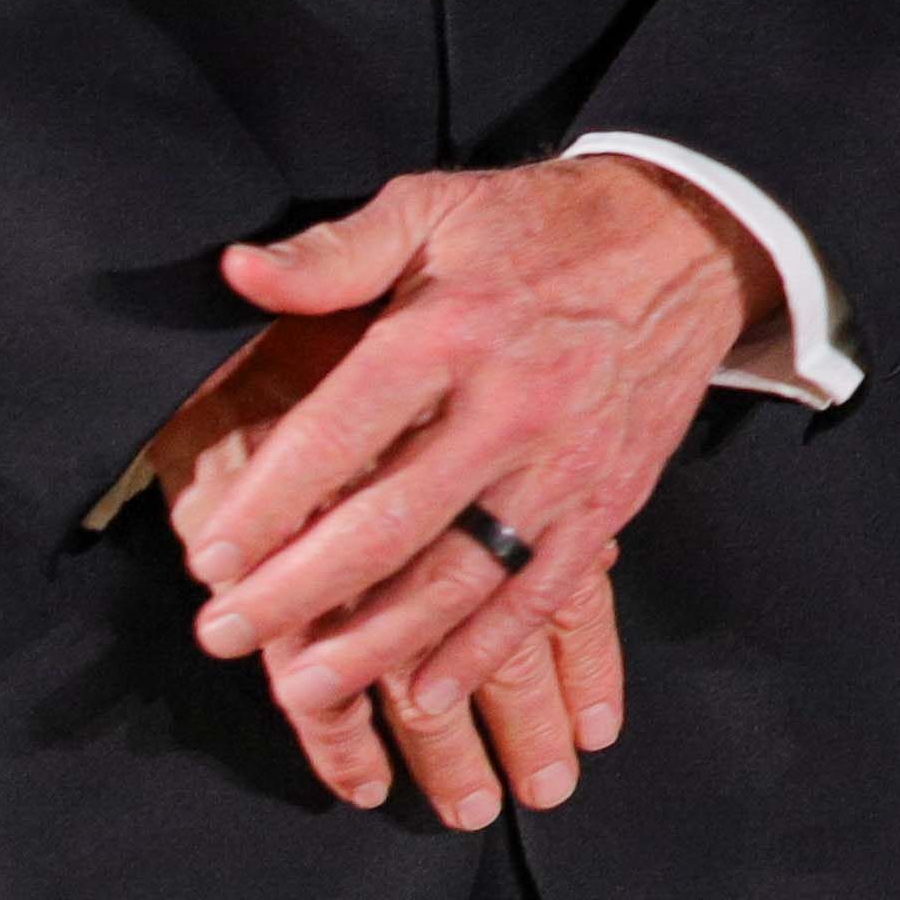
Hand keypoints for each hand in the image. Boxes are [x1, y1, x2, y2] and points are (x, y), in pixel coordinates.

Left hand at [163, 161, 775, 781]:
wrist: (691, 239)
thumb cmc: (542, 227)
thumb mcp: (434, 207)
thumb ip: (332, 252)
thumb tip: (236, 274)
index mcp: (453, 331)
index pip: (339, 433)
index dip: (267, 503)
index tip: (207, 557)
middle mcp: (512, 406)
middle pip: (390, 523)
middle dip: (298, 592)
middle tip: (223, 637)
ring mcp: (567, 462)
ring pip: (461, 575)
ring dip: (377, 643)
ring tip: (304, 687)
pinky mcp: (610, 499)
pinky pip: (543, 591)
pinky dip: (485, 649)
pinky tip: (427, 691)